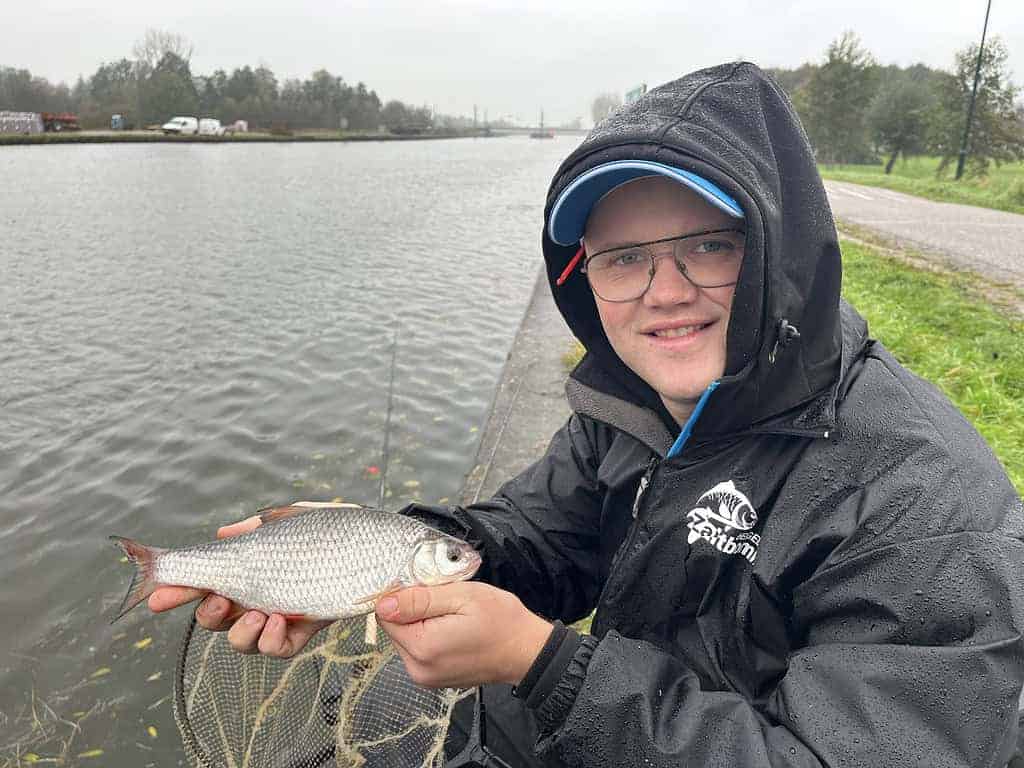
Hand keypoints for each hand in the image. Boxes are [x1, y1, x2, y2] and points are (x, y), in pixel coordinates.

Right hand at [148, 514, 330, 657]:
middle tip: (214, 602)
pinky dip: (270, 640)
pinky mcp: (307, 627)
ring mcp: (280, 614)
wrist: (380, 546)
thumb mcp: (294, 519)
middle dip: (204, 613)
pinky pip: (279, 647)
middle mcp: (259, 594)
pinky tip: (275, 622)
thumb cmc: (334, 528)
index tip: (156, 595)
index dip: (179, 589)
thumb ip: (259, 526)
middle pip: (216, 616)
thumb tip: (223, 534)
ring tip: (255, 613)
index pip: (206, 580)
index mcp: (248, 567)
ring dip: (239, 630)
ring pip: (241, 638)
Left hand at [376, 582, 551, 688]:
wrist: (527, 651)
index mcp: (422, 647)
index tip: (429, 588)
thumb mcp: (462, 596)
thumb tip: (382, 603)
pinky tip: (454, 629)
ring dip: (422, 622)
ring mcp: (426, 677)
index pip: (386, 616)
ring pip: (406, 638)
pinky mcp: (434, 679)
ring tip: (453, 615)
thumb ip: (419, 600)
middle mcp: (418, 668)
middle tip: (446, 600)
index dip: (403, 595)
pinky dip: (431, 635)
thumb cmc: (501, 620)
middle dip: (413, 609)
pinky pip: (419, 650)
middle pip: (395, 628)